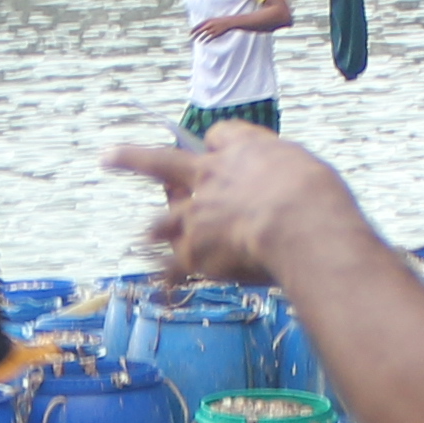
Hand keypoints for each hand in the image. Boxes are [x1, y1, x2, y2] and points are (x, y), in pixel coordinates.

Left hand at [112, 121, 346, 287]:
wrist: (299, 225)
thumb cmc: (314, 195)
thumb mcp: (303, 167)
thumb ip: (285, 175)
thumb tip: (285, 189)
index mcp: (240, 151)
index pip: (219, 137)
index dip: (218, 146)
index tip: (217, 150)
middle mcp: (208, 179)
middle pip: (161, 162)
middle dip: (132, 160)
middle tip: (108, 157)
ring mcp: (196, 216)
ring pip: (162, 220)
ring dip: (155, 229)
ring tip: (145, 236)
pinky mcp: (194, 252)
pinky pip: (173, 268)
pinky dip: (168, 277)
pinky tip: (163, 285)